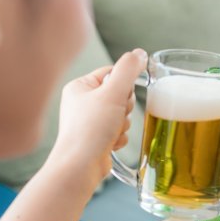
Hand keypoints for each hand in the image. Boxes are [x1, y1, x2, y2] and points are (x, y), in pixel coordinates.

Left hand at [48, 48, 146, 189]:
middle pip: (120, 94)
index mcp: (80, 87)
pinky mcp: (96, 138)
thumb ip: (128, 70)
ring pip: (122, 114)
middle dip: (124, 108)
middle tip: (115, 115)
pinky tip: (109, 144)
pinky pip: (119, 131)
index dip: (124, 85)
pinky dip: (119, 138)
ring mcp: (89, 122)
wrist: (80, 167)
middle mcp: (82, 103)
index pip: (112, 73)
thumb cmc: (90, 130)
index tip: (122, 96)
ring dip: (123, 124)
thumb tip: (139, 53)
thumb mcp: (113, 93)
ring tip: (110, 132)